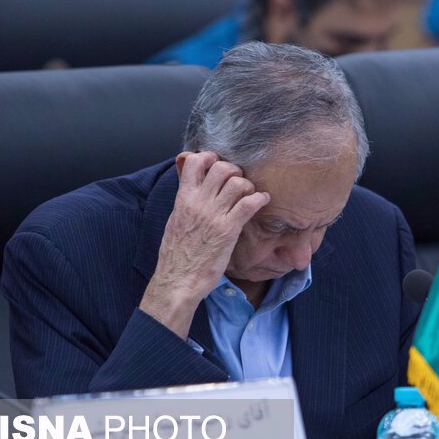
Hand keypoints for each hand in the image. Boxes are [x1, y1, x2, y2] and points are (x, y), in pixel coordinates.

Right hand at [139, 152, 269, 337]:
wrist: (178, 280)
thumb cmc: (177, 255)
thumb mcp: (175, 222)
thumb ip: (185, 203)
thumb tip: (192, 191)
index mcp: (183, 199)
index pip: (193, 162)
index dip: (209, 157)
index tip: (217, 164)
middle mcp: (198, 202)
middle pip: (221, 167)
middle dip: (234, 170)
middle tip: (238, 182)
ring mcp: (214, 215)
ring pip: (237, 183)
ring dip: (248, 186)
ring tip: (250, 195)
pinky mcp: (228, 229)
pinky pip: (249, 203)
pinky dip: (260, 198)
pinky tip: (263, 202)